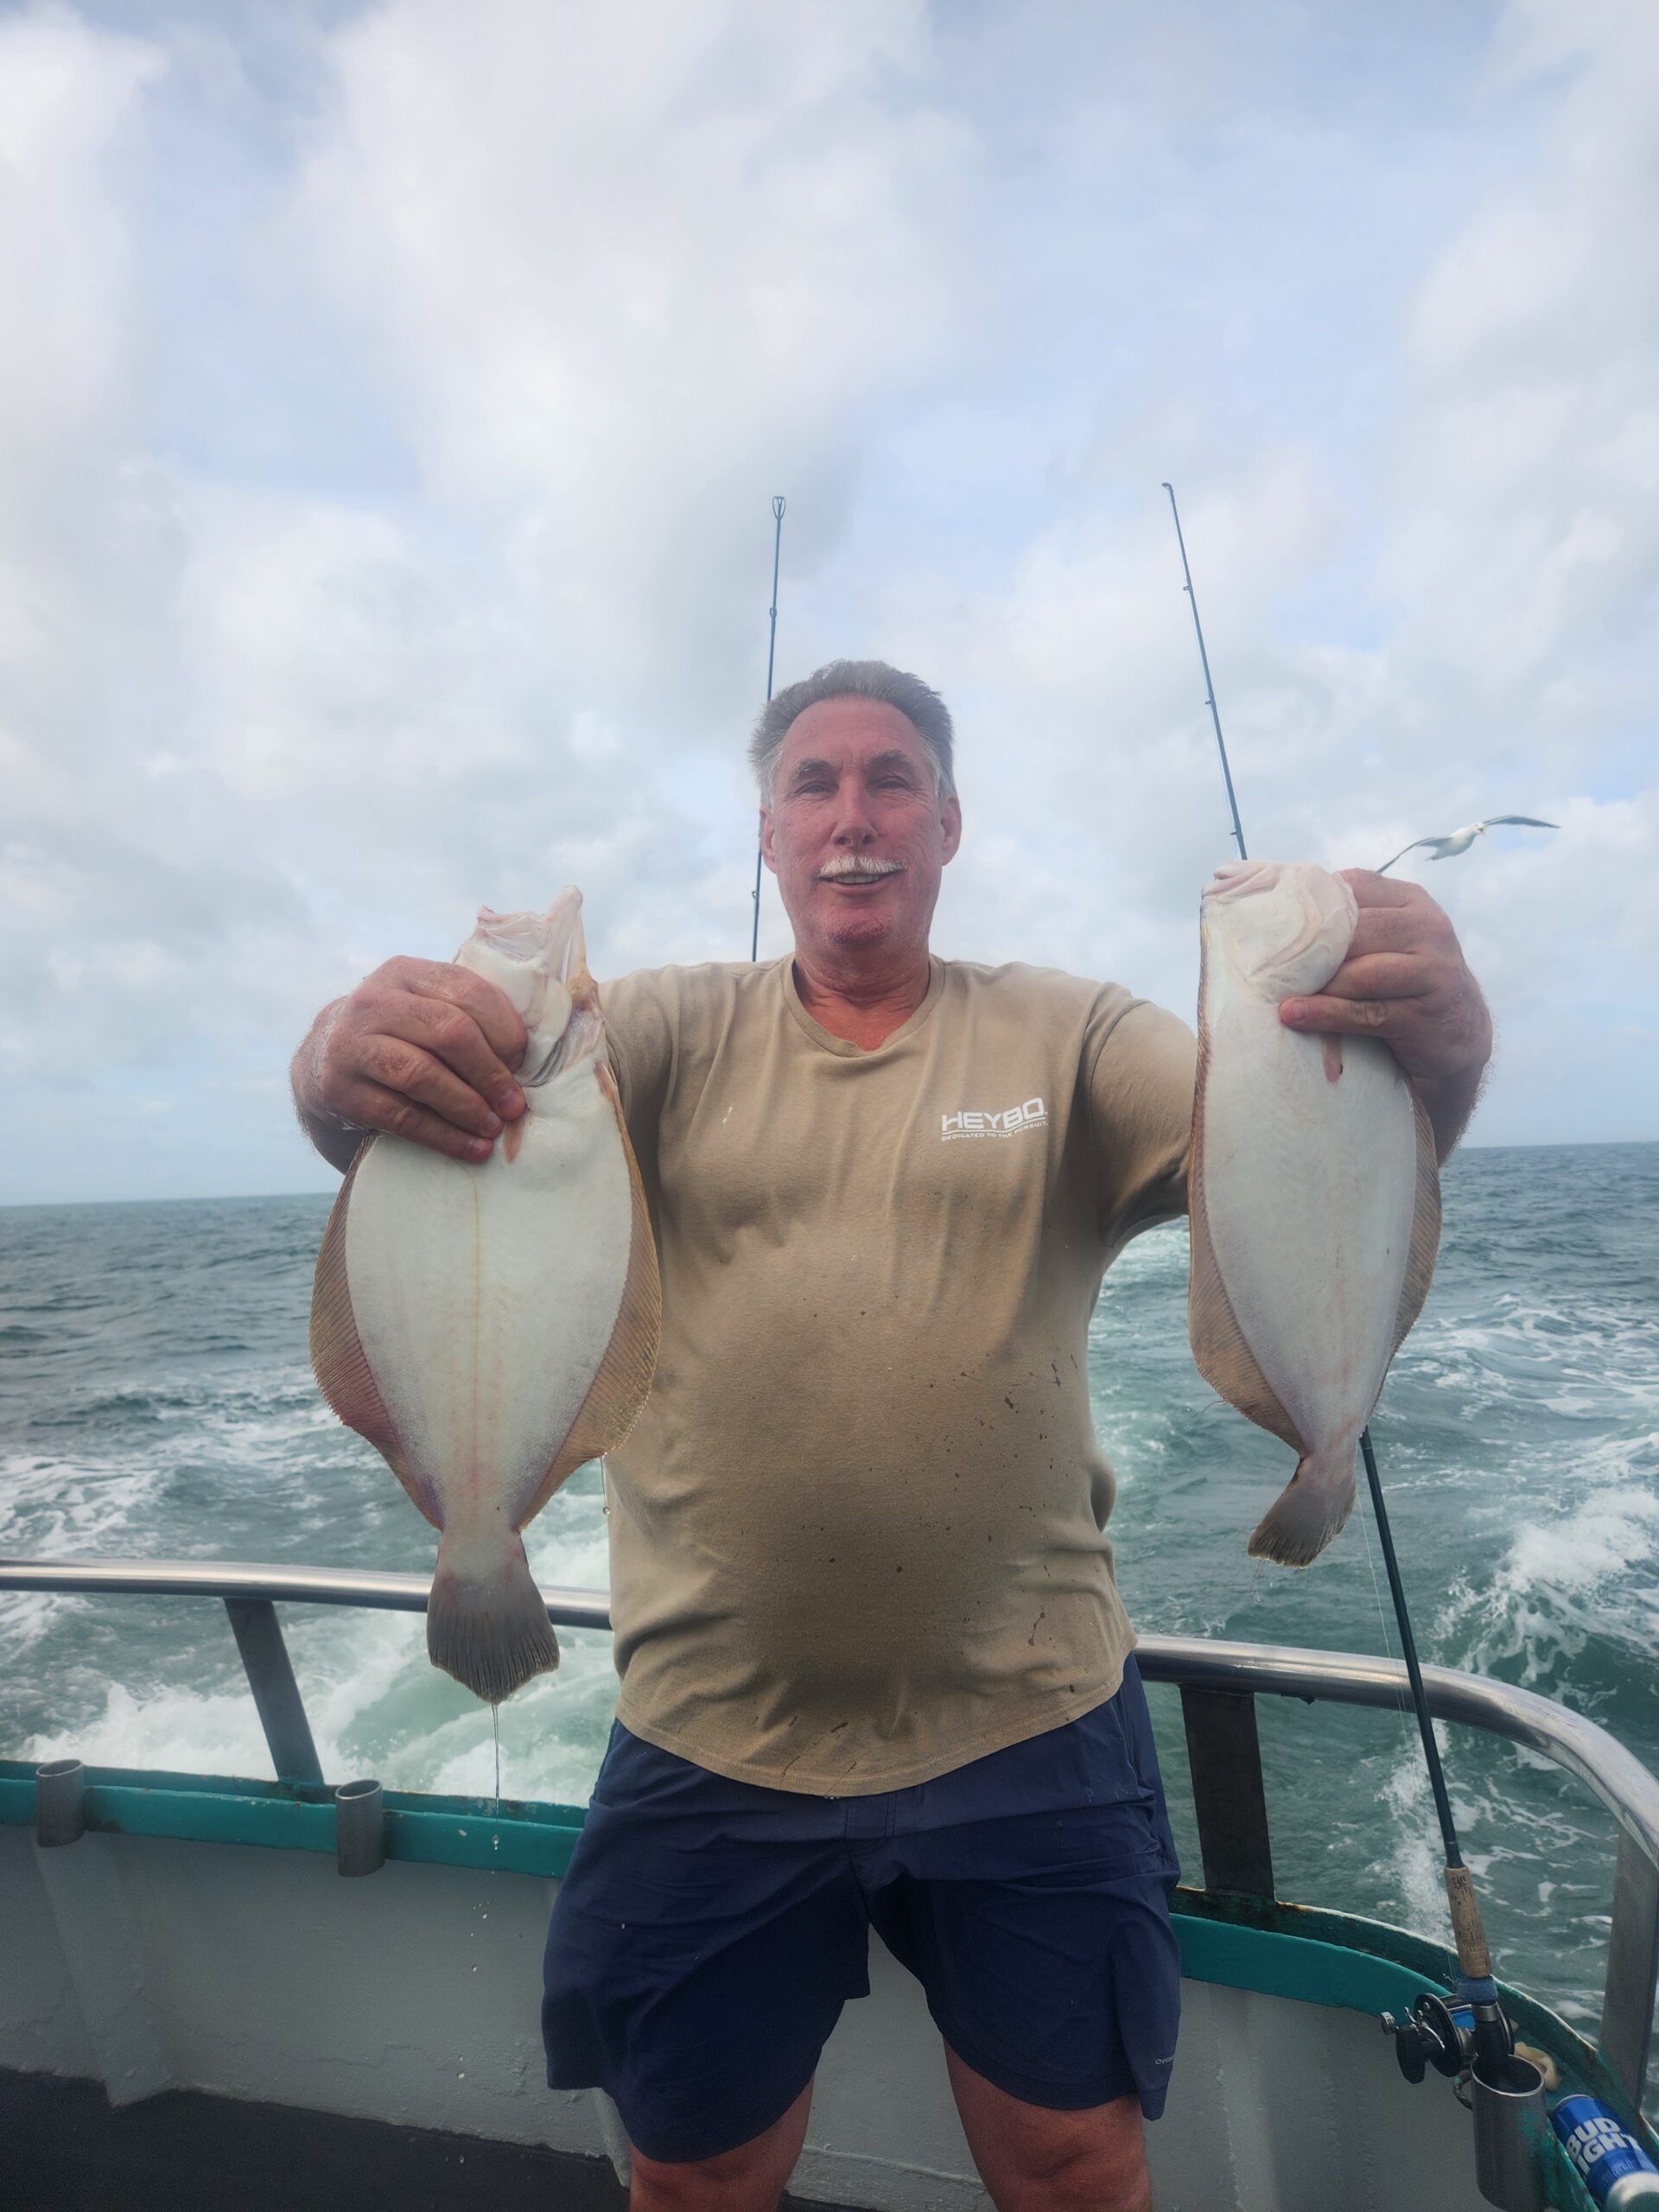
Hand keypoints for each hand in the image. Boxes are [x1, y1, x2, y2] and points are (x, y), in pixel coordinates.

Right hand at [292, 958, 528, 1165]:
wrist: (321, 1062)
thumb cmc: (396, 1036)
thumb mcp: (421, 1009)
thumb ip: (466, 1016)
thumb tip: (527, 1058)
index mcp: (404, 973)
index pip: (467, 991)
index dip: (504, 1029)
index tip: (525, 1063)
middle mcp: (373, 1002)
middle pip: (448, 1032)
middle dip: (490, 1072)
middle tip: (515, 1104)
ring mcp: (351, 1045)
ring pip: (422, 1075)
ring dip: (468, 1106)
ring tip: (494, 1127)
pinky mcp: (339, 1090)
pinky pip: (401, 1116)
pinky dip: (443, 1136)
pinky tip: (471, 1148)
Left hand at [1279, 872, 1492, 1153]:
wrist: (1459, 1035)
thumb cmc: (1401, 985)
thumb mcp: (1383, 944)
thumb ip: (1347, 926)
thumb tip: (1269, 914)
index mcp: (1410, 900)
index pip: (1352, 887)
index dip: (1309, 904)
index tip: (1268, 921)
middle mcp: (1428, 926)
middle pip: (1354, 930)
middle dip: (1309, 950)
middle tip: (1265, 964)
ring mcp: (1435, 968)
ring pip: (1361, 971)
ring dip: (1317, 985)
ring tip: (1276, 994)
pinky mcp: (1429, 1013)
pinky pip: (1369, 1011)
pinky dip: (1327, 1014)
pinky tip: (1294, 1015)